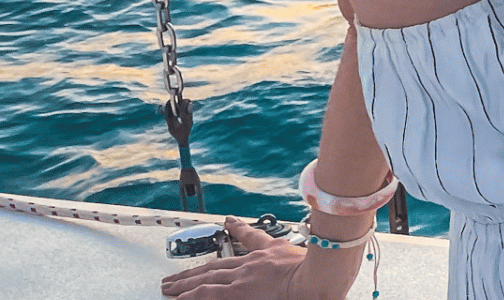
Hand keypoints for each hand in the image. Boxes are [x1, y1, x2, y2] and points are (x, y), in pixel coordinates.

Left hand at [160, 215, 349, 298]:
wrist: (319, 277)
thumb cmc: (321, 271)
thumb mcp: (315, 257)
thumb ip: (311, 253)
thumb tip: (324, 257)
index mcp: (272, 252)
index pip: (250, 238)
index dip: (237, 229)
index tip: (228, 222)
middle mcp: (254, 262)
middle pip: (217, 264)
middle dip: (196, 269)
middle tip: (177, 274)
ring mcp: (244, 277)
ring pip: (206, 277)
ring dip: (185, 282)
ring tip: (168, 287)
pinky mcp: (238, 291)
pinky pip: (207, 293)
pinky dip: (190, 294)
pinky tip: (177, 297)